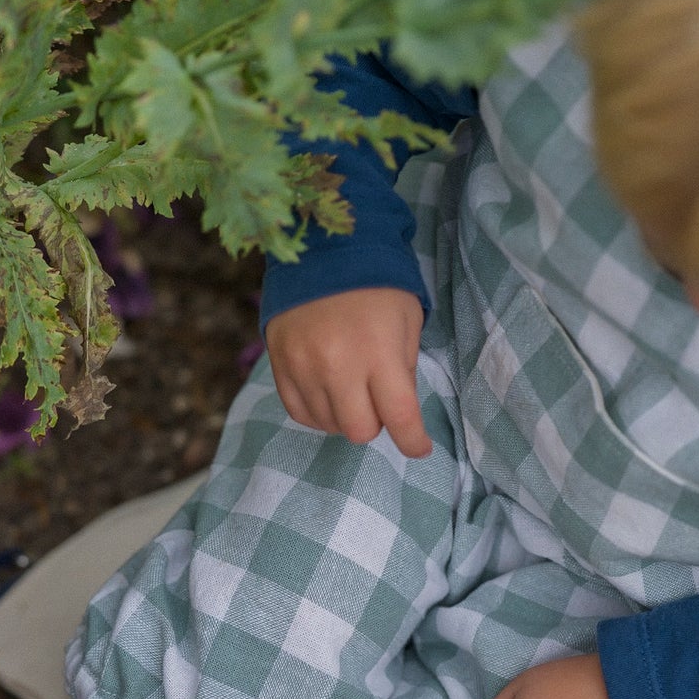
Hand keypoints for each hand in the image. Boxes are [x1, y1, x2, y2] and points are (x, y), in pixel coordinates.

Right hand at [264, 287, 431, 458]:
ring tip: (352, 389)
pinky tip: (329, 394)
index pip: (399, 417)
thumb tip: (397, 410)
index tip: (419, 448)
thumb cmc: (376, 285)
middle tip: (379, 399)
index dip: (413, 441)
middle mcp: (339, 365)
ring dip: (347, 417)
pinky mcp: (280, 364)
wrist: (322, 250)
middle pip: (360, 431)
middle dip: (377, 423)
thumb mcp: (407, 322)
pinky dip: (319, 413)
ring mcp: (304, 367)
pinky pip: (299, 413)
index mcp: (379, 353)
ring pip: (329, 425)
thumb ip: (405, 369)